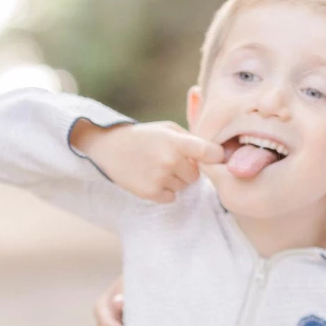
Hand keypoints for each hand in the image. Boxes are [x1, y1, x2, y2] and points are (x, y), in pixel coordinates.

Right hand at [70, 119, 223, 203]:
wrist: (109, 148)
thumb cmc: (143, 137)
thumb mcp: (166, 129)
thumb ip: (191, 139)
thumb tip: (217, 155)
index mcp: (175, 141)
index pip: (208, 152)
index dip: (216, 156)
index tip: (214, 158)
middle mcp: (169, 160)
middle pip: (196, 175)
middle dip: (188, 169)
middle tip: (172, 161)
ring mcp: (159, 178)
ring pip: (184, 186)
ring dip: (176, 180)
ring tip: (158, 168)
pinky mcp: (150, 193)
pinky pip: (172, 197)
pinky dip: (165, 191)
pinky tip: (152, 178)